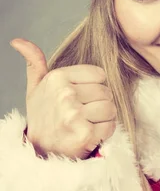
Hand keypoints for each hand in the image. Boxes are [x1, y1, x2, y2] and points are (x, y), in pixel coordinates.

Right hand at [10, 38, 116, 159]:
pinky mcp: (85, 133)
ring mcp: (75, 114)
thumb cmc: (42, 117)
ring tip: (87, 123)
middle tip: (83, 114)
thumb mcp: (35, 88)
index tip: (81, 98)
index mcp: (57, 78)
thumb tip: (18, 40)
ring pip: (110, 108)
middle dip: (99, 103)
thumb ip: (35, 63)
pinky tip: (90, 134)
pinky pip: (110, 125)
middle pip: (106, 92)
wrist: (39, 150)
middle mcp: (65, 94)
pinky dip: (105, 132)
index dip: (94, 87)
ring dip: (103, 118)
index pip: (99, 74)